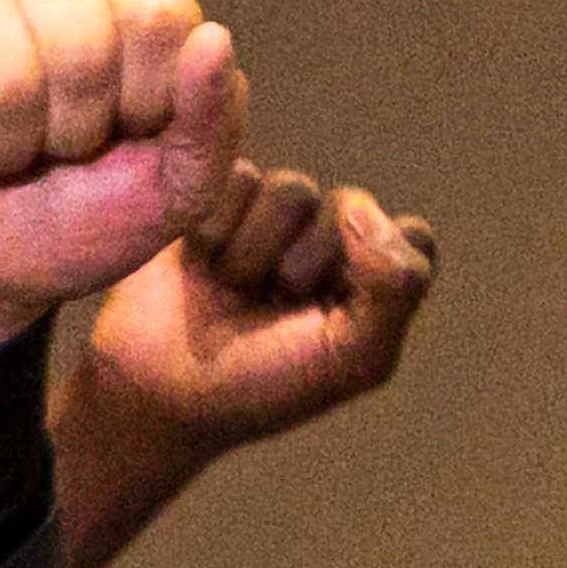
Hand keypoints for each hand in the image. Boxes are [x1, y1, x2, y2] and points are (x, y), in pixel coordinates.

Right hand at [0, 0, 242, 361]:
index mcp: (124, 1)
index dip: (146, 102)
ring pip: (0, 68)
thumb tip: (214, 39)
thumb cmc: (75, 222)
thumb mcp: (172, 193)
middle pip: (80, 35)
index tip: (123, 138)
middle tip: (53, 153)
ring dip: (4, 147)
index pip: (158, 16)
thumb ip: (211, 123)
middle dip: (73, 129)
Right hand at [56, 162, 437, 567]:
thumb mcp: (354, 359)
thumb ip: (396, 287)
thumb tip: (365, 206)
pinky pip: (235, 179)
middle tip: (269, 306)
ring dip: (257, 247)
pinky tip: (200, 262)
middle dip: (306, 264)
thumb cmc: (263, 384)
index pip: (410, 236)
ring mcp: (273, 217)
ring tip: (231, 286)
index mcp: (378, 278)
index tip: (334, 318)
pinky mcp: (216, 197)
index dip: (373, 272)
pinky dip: (217, 227)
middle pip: (349, 205)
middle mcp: (332, 239)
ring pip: (292, 189)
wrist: (156, 389)